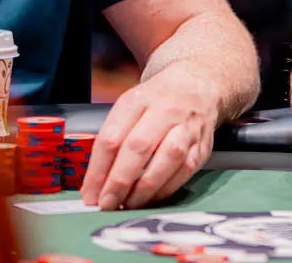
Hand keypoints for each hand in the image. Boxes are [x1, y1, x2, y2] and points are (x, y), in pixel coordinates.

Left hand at [81, 70, 217, 210]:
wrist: (197, 86)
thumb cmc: (156, 103)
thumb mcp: (129, 107)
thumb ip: (113, 139)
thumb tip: (95, 184)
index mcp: (138, 100)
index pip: (112, 138)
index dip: (97, 171)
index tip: (89, 195)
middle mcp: (165, 111)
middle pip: (139, 147)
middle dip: (119, 181)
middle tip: (106, 204)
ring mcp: (187, 127)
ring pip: (168, 158)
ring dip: (145, 188)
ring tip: (128, 204)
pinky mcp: (202, 145)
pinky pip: (185, 170)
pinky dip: (166, 188)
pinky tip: (151, 197)